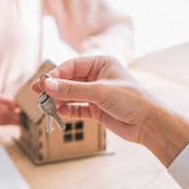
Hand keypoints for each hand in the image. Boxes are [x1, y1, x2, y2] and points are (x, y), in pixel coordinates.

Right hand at [31, 56, 188, 166]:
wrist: (150, 124)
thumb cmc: (132, 100)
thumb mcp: (99, 91)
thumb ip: (71, 89)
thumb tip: (47, 85)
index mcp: (101, 64)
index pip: (71, 66)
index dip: (55, 74)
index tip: (42, 83)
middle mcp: (97, 77)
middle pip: (68, 80)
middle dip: (54, 87)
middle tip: (37, 93)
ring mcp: (96, 94)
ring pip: (71, 95)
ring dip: (59, 99)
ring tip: (46, 105)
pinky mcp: (96, 109)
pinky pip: (76, 108)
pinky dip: (68, 110)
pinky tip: (60, 112)